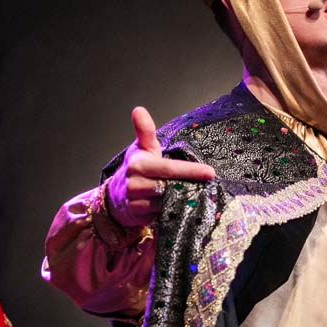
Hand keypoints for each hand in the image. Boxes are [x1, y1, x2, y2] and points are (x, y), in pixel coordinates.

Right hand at [104, 106, 215, 226]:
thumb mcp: (141, 148)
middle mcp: (136, 184)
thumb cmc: (136, 168)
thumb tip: (138, 110)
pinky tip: (185, 208)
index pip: (169, 168)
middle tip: (210, 185)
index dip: (191, 170)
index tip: (210, 172)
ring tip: (199, 196)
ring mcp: (137, 202)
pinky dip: (176, 212)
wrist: (116, 196)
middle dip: (191, 186)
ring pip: (169, 202)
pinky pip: (164, 215)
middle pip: (172, 187)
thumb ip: (145, 131)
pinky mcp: (140, 217)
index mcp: (139, 165)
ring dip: (185, 200)